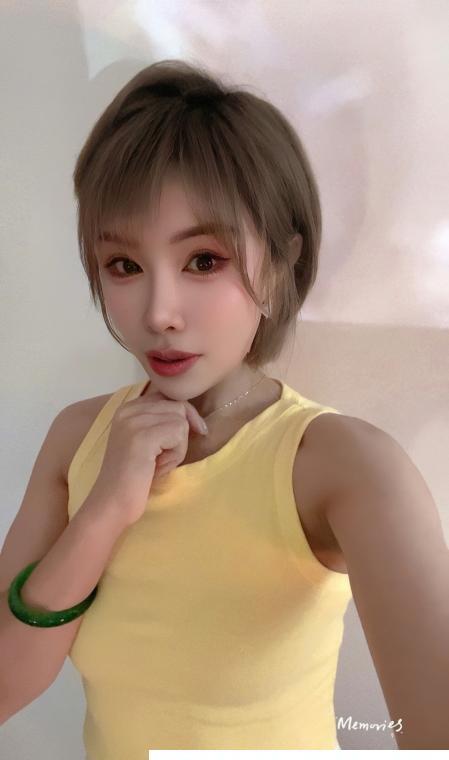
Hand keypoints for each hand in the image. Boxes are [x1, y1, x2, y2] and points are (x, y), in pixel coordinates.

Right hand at [88, 386, 207, 526]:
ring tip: (159, 463)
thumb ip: (162, 423)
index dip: (182, 417)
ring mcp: (134, 421)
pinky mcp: (143, 436)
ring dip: (178, 446)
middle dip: (180, 435)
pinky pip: (179, 432)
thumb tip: (192, 414)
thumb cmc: (135, 478)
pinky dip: (176, 453)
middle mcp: (128, 409)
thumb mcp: (149, 443)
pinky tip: (159, 467)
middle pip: (178, 407)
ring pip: (181, 420)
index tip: (183, 438)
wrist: (112, 504)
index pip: (168, 397)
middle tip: (162, 459)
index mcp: (127, 408)